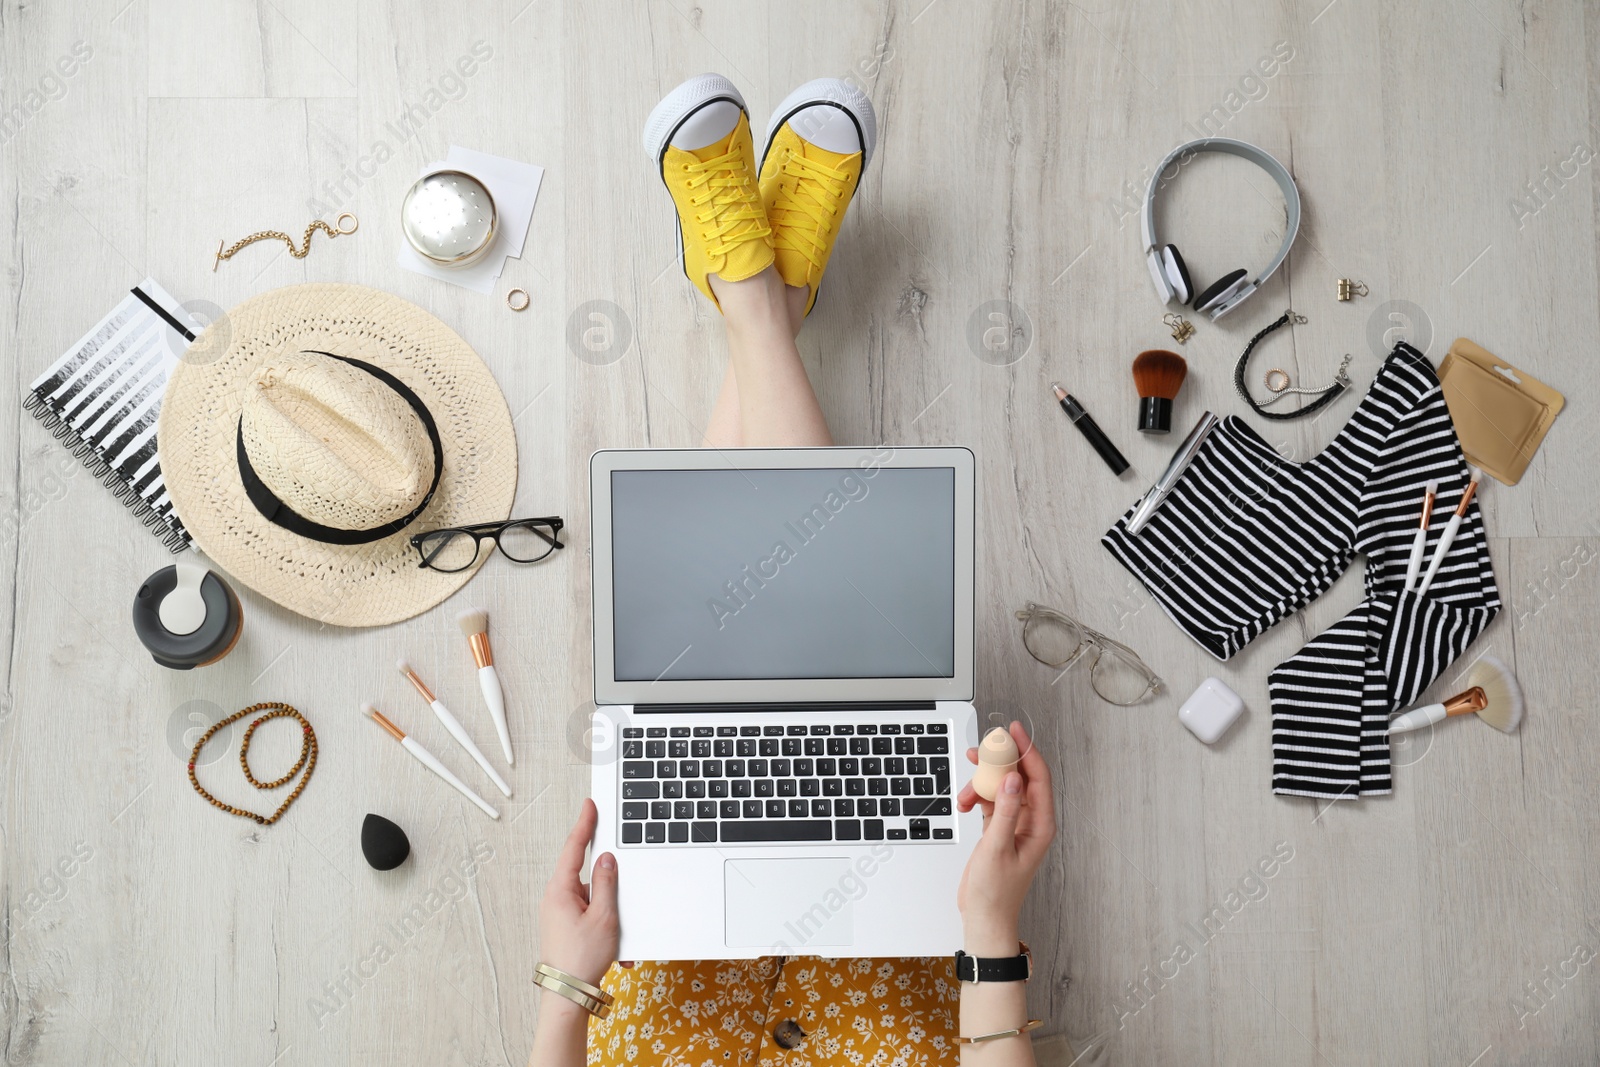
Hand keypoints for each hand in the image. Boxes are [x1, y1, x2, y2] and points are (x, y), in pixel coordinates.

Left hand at [538, 799, 619, 985]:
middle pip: (586, 873)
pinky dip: (606, 926)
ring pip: (592, 897)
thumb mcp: (603, 917)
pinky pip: (590, 915)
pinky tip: (615, 947)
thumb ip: (607, 883)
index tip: (589, 805)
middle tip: (619, 888)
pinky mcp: (566, 925)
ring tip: (618, 937)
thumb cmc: (581, 959)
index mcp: (560, 890)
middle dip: (609, 884)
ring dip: (610, 913)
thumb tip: (607, 859)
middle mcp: (556, 898)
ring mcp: (560, 913)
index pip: (574, 847)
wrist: (568, 995)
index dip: (584, 824)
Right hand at [955, 721, 1055, 952]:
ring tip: (964, 793)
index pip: (1038, 778)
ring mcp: (1015, 824)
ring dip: (982, 784)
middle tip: (982, 751)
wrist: (983, 918)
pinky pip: (991, 800)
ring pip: (1002, 787)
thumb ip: (1006, 811)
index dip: (1027, 750)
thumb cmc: (995, 893)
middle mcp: (1031, 821)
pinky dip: (977, 797)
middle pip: (1020, 777)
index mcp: (1040, 825)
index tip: (1012, 731)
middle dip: (1000, 763)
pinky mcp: (1000, 828)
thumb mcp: (997, 848)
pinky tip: (966, 802)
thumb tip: (1013, 778)